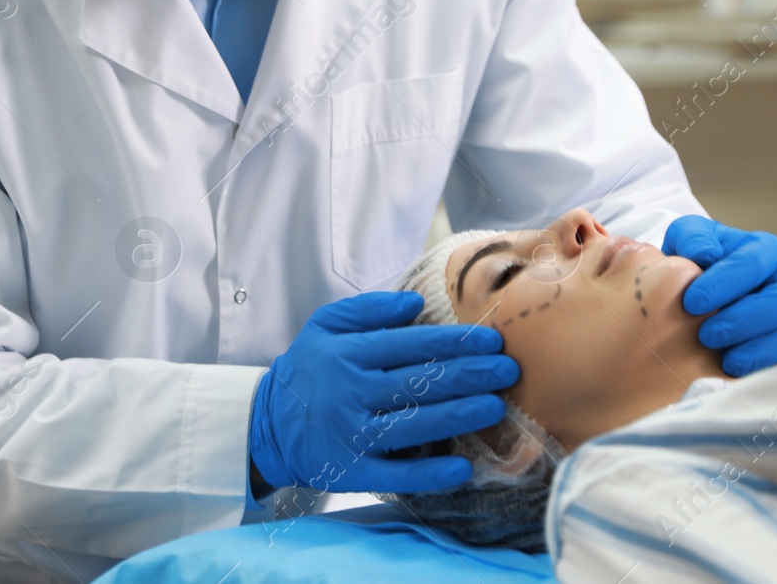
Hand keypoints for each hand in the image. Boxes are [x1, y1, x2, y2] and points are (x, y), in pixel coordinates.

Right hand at [248, 291, 518, 493]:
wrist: (268, 425)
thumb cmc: (309, 369)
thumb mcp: (325, 325)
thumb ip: (368, 309)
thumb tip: (415, 302)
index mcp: (347, 353)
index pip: (411, 344)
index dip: (454, 342)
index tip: (491, 339)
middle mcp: (350, 392)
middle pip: (420, 382)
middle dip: (470, 374)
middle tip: (508, 370)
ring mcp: (351, 434)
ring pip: (415, 423)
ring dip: (459, 415)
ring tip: (495, 406)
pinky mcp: (351, 471)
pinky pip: (397, 474)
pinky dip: (430, 473)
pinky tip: (463, 468)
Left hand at [662, 215, 776, 376]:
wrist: (700, 300)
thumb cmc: (695, 265)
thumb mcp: (687, 240)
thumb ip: (692, 238)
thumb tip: (707, 254)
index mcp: (767, 250)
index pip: (754, 261)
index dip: (725, 282)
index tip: (691, 303)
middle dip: (744, 319)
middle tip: (707, 335)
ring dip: (760, 348)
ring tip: (725, 358)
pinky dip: (768, 366)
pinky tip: (736, 370)